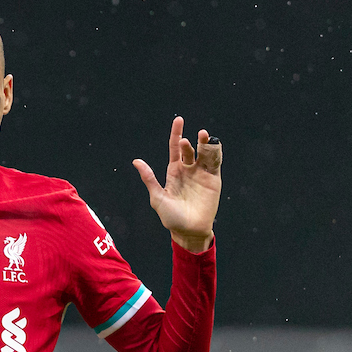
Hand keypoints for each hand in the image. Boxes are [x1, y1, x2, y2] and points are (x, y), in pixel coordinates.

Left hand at [133, 117, 221, 252]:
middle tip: (186, 142)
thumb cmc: (171, 217)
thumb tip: (136, 161)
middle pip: (190, 149)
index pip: (175, 148)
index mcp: (174, 171)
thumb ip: (149, 178)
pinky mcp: (214, 180)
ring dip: (205, 143)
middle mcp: (188, 170)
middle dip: (189, 142)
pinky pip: (215, 162)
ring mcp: (201, 174)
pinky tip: (213, 145)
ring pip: (204, 153)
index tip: (178, 120)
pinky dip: (215, 152)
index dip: (176, 133)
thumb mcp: (157, 197)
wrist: (189, 231)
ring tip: (203, 136)